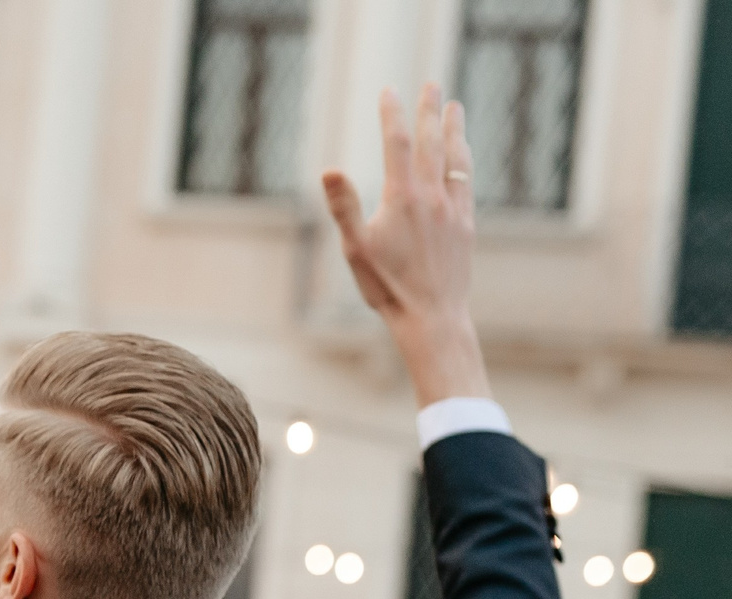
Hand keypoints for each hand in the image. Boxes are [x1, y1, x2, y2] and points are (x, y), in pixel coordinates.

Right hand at [322, 84, 487, 404]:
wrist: (432, 316)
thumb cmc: (387, 287)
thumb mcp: (355, 249)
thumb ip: (344, 206)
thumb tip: (329, 170)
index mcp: (403, 198)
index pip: (398, 144)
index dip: (393, 114)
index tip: (389, 91)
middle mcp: (433, 196)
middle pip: (432, 142)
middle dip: (429, 110)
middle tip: (431, 84)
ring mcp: (454, 208)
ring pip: (456, 158)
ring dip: (454, 129)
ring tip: (454, 107)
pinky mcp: (466, 224)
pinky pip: (466, 181)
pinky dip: (463, 159)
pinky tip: (462, 155)